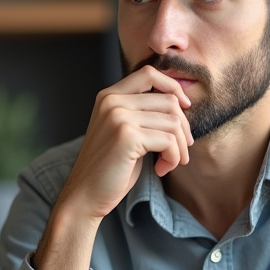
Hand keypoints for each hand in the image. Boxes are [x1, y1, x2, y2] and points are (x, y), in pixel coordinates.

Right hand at [32, 66, 191, 269]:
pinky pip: (169, 141)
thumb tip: (181, 103)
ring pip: (173, 122)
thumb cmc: (109, 168)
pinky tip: (162, 170)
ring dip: (180, 147)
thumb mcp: (123, 131)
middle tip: (181, 150)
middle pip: (168, 100)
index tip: (185, 108)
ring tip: (170, 163)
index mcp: (109, 96)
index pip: (149, 73)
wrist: (85, 195)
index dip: (173, 87)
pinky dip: (173, 157)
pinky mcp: (128, 136)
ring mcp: (119, 116)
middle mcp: (112, 101)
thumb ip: (143, 113)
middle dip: (183, 127)